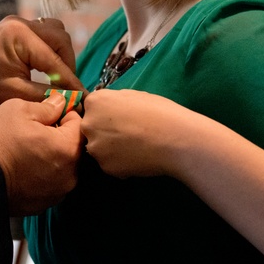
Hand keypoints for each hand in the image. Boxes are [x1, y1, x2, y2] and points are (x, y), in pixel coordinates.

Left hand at [0, 15, 81, 113]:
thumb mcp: (16, 94)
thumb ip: (47, 95)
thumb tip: (75, 99)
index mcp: (20, 36)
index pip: (55, 59)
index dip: (71, 80)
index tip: (84, 97)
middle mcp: (21, 23)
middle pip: (60, 38)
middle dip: (68, 63)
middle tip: (68, 86)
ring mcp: (17, 22)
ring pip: (54, 32)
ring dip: (60, 53)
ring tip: (59, 77)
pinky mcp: (15, 28)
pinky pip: (42, 33)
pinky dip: (49, 49)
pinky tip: (47, 68)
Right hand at [0, 92, 82, 215]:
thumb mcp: (18, 110)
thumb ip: (46, 106)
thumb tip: (60, 103)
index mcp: (68, 148)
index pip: (78, 123)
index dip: (63, 114)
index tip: (47, 114)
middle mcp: (70, 173)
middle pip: (72, 147)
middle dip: (58, 137)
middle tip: (33, 132)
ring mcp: (58, 192)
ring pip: (62, 166)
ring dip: (51, 157)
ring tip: (27, 152)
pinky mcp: (44, 204)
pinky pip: (50, 183)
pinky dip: (42, 175)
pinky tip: (23, 169)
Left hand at [81, 88, 195, 177]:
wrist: (174, 139)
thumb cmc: (159, 111)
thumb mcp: (133, 95)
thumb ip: (114, 101)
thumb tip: (110, 108)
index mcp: (95, 102)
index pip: (92, 108)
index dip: (106, 114)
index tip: (120, 119)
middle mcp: (88, 124)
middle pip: (91, 129)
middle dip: (105, 132)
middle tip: (127, 135)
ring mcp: (95, 147)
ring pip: (99, 148)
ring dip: (111, 150)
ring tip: (134, 148)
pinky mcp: (105, 167)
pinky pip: (110, 164)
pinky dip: (120, 164)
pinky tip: (137, 159)